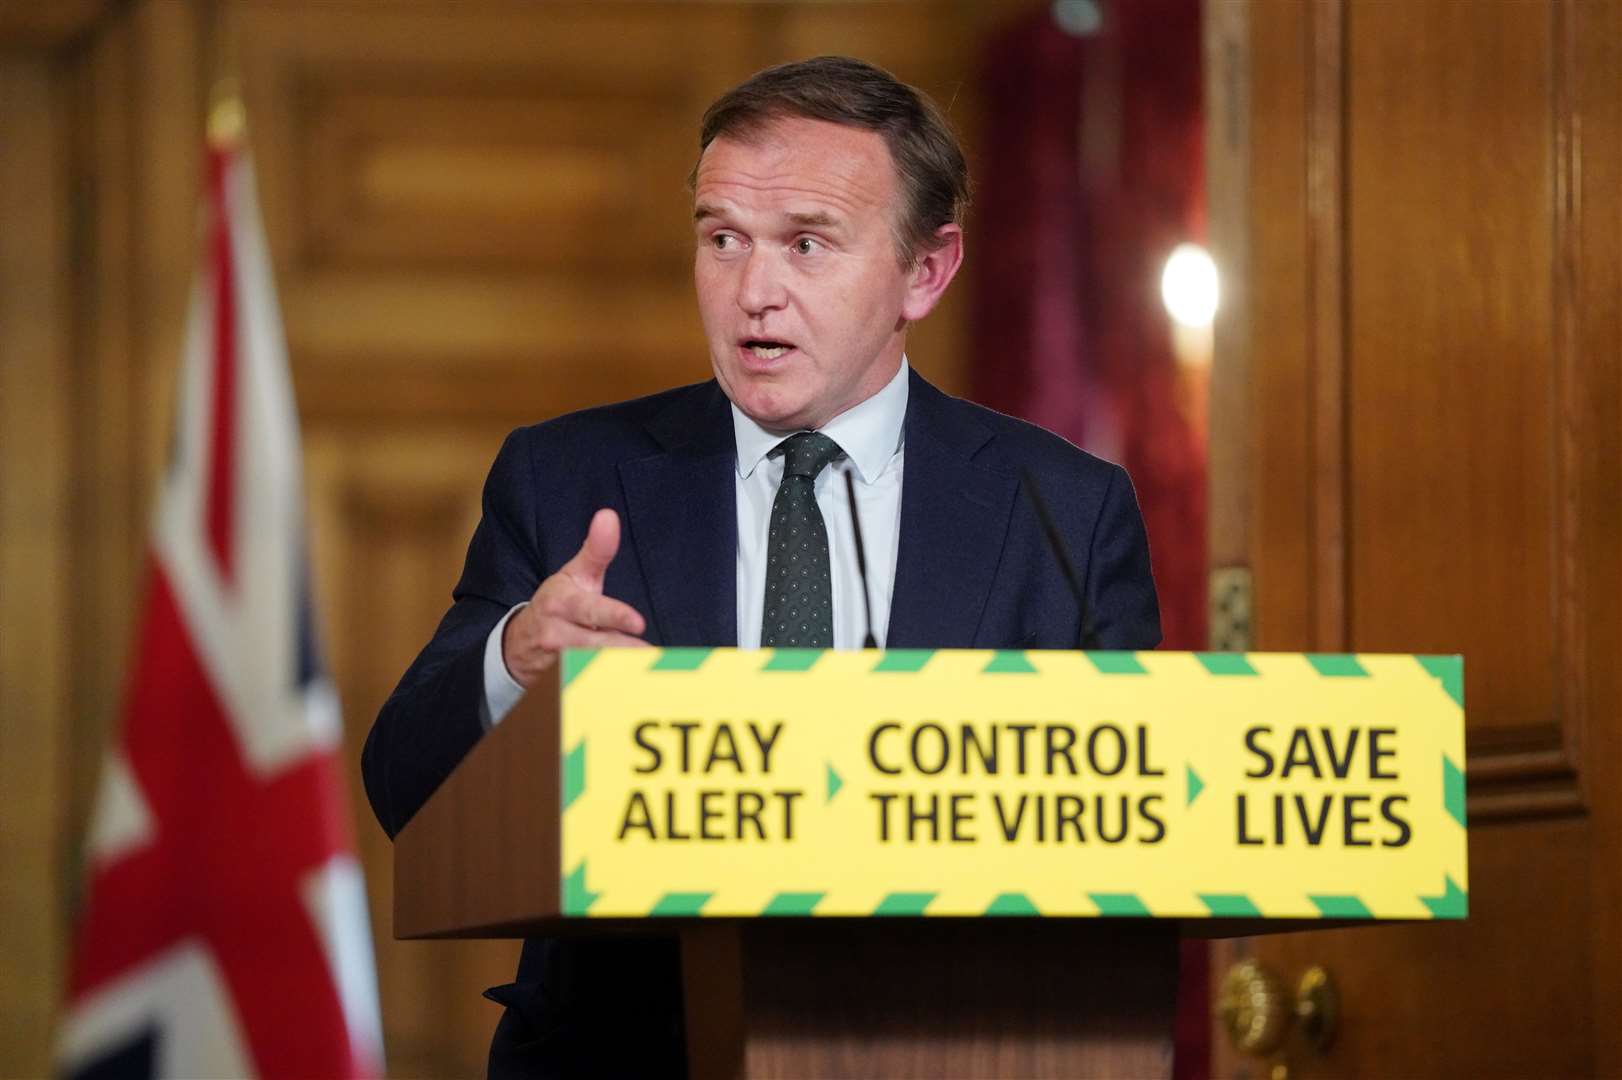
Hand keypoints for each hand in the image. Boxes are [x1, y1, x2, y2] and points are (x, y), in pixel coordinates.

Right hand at [501, 508, 648, 685]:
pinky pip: (587, 687)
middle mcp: (557, 632)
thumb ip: (597, 550)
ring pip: (591, 669)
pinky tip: (630, 691)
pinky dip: (607, 689)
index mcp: (562, 602)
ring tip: (647, 675)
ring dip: (618, 673)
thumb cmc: (559, 603)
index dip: (614, 616)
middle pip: (594, 645)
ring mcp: (557, 661)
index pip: (591, 610)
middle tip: (650, 655)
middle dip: (622, 650)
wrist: (520, 643)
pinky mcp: (560, 683)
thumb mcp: (574, 575)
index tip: (638, 622)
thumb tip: (609, 515)